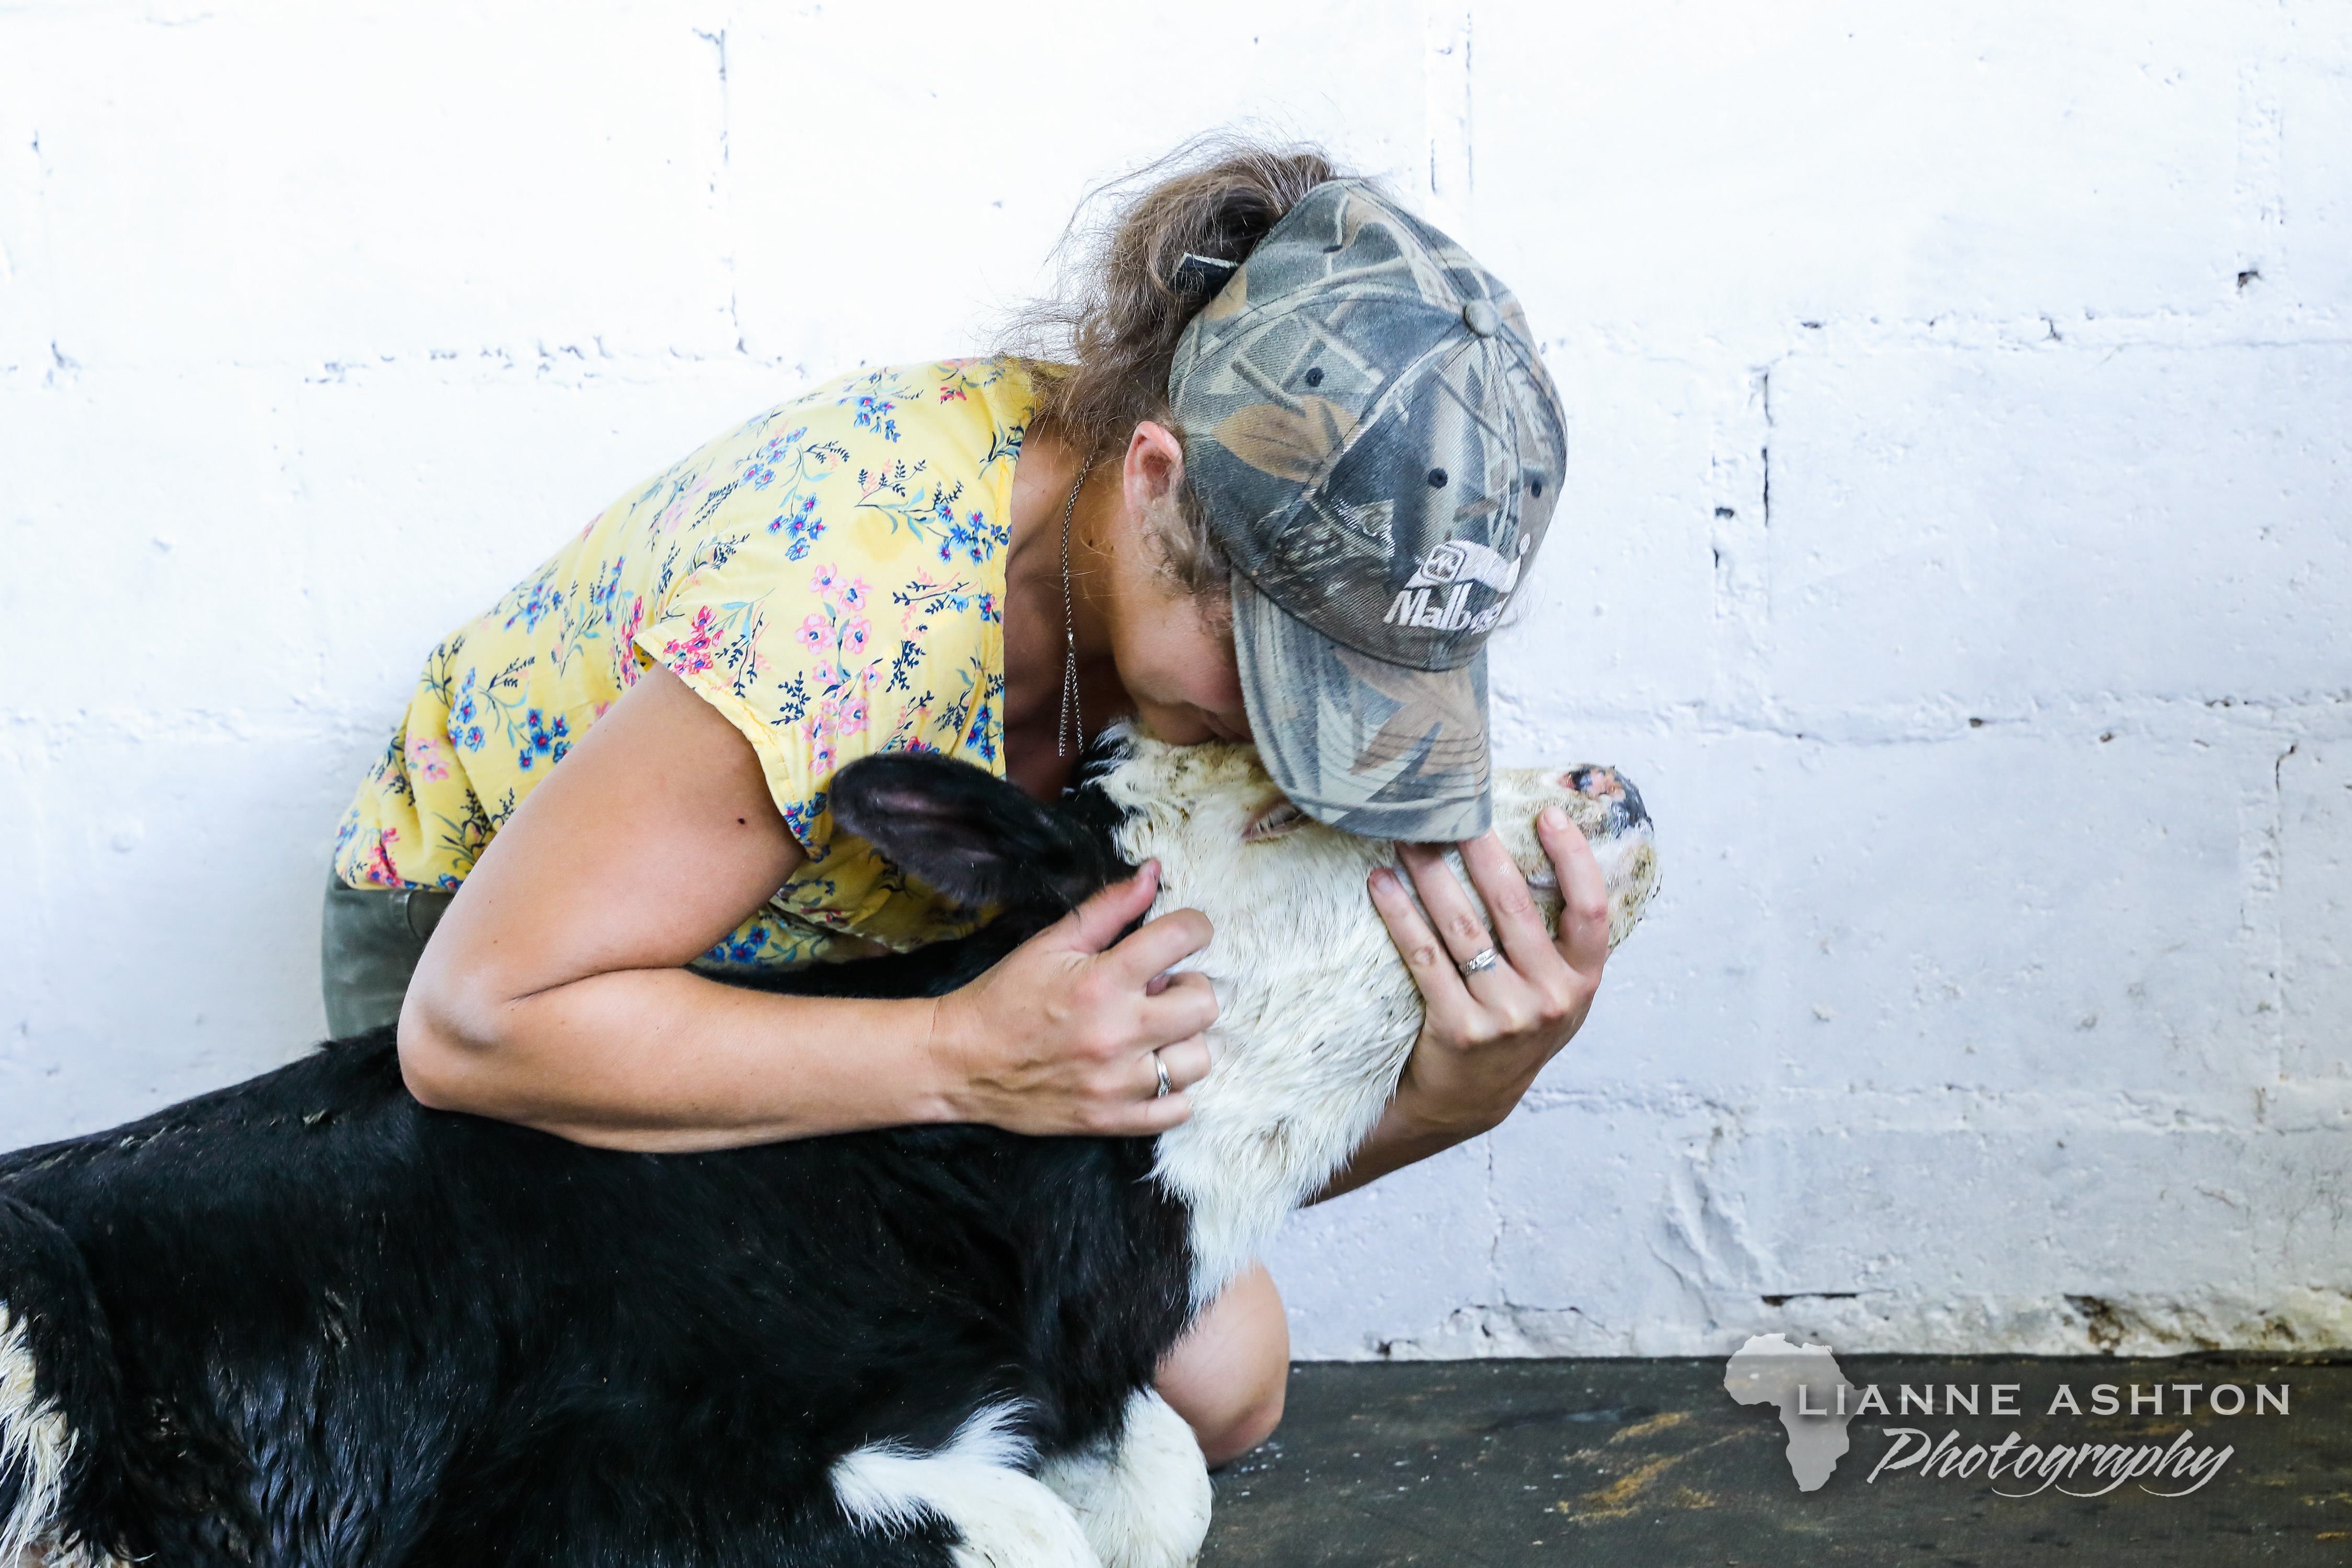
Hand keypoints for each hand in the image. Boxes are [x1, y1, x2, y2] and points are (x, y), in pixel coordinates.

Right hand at [927, 862, 1219, 1135]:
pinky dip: (1173, 1090)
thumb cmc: (1005, 998)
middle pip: (1204, 1004)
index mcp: (1101, 981)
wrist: (959, 1063)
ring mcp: (1117, 1083)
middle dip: (1191, 986)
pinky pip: (1178, 1110)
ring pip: (1199, 1060)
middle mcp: (1116, 1033)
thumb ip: (1109, 907)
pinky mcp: (1111, 1120)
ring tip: (1156, 1031)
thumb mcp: (1051, 942)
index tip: (1188, 933)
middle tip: (1163, 988)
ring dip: (1184, 1039)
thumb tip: (1154, 873)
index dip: (1196, 927)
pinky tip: (1149, 1069)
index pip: (1180, 939)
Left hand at [1368, 807, 1610, 1144]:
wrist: (1472, 1100)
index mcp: (1582, 981)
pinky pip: (1424, 956)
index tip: (1547, 815)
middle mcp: (1550, 999)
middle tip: (1451, 811)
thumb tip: (1540, 849)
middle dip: (1479, 850)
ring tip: (1405, 837)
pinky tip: (1382, 885)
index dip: (1573, 858)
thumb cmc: (1515, 1027)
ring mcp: (1504, 1016)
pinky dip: (1400, 914)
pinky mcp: (1457, 1028)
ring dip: (1430, 873)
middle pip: (1513, 905)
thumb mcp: (1555, 991)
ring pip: (1462, 926)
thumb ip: (1556, 939)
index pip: (1590, 910)